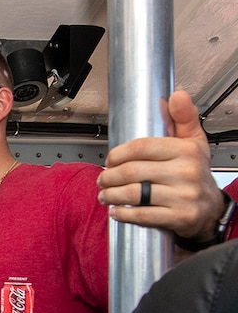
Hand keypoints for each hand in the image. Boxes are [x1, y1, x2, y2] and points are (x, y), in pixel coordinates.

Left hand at [97, 90, 222, 240]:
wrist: (210, 208)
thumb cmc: (195, 172)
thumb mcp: (194, 142)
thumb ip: (183, 118)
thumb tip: (177, 95)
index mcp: (186, 151)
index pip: (141, 147)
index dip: (118, 154)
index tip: (110, 159)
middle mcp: (186, 172)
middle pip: (132, 171)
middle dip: (109, 176)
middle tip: (102, 178)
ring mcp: (183, 196)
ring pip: (134, 194)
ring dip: (111, 195)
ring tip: (105, 194)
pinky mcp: (179, 217)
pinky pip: (142, 215)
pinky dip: (123, 214)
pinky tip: (116, 210)